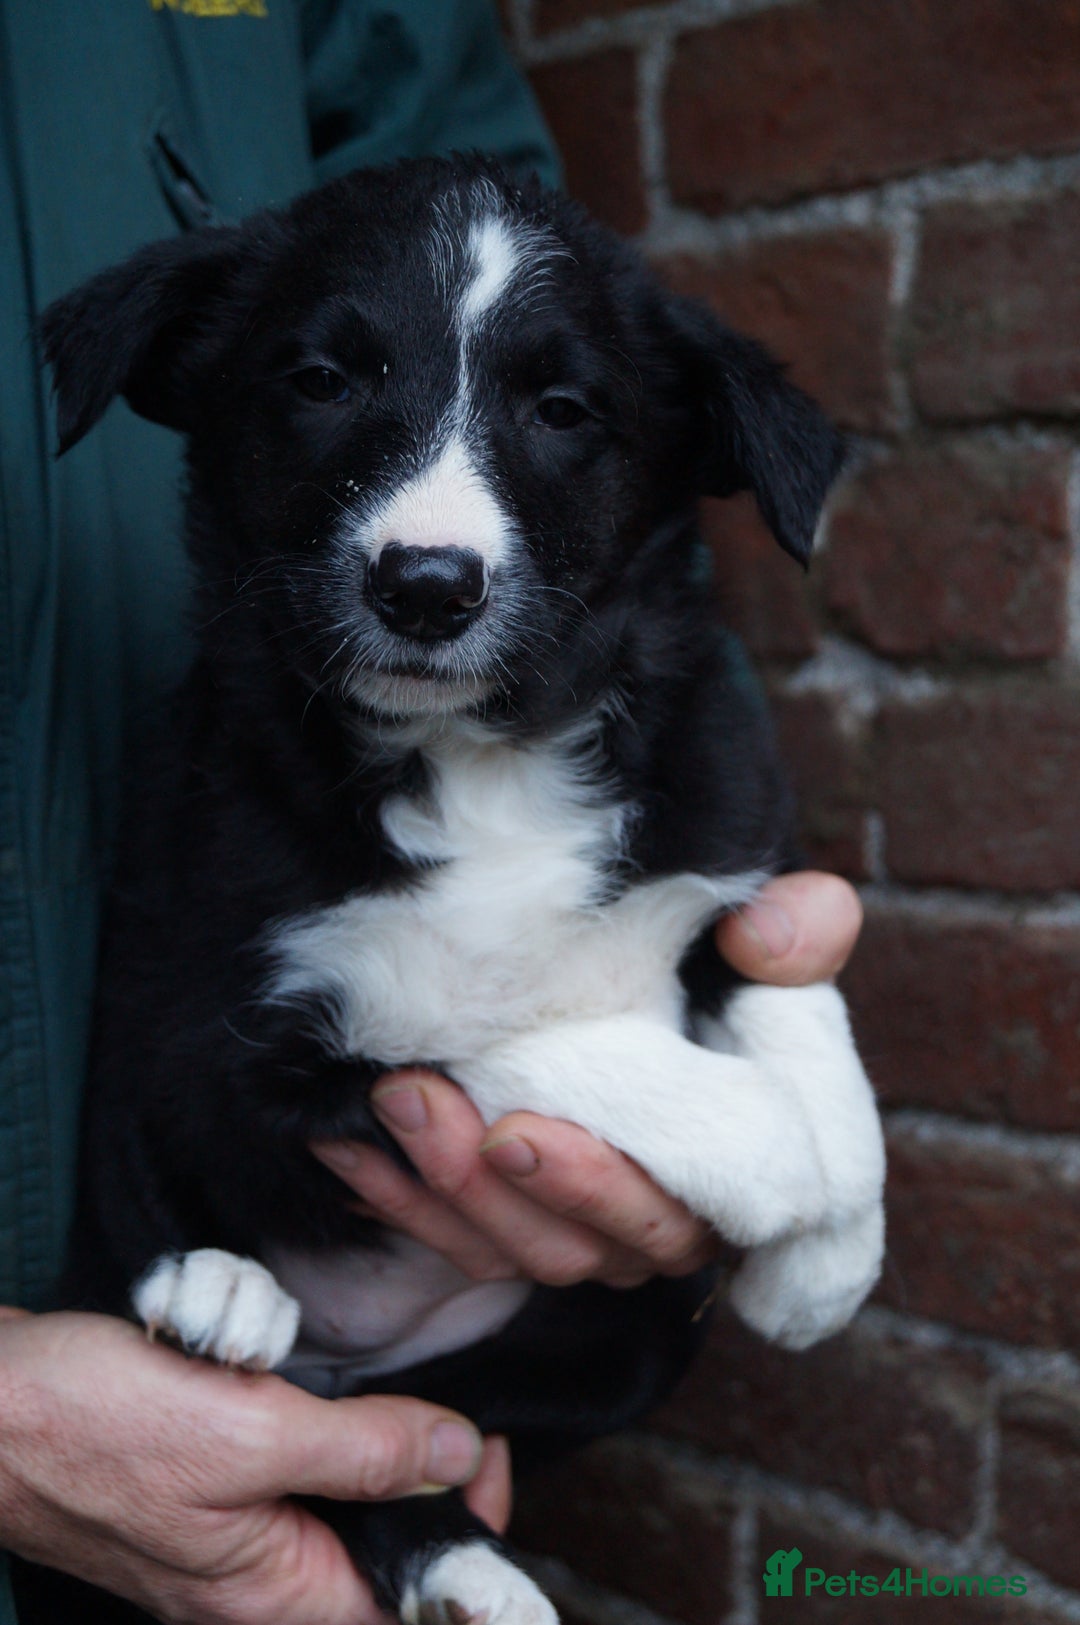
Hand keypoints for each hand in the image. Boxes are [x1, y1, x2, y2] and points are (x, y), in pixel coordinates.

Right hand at [0, 1307, 507, 1624]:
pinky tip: (262, 1358)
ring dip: (345, 1425)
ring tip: (313, 1377)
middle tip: (432, 1409)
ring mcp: (226, 1531)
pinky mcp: (201, 1481)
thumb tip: (457, 1456)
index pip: (411, 1605)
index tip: (487, 1459)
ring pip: (331, 1488)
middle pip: (380, 1544)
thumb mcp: (248, 1435)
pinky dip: (290, 1401)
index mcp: (275, 1594)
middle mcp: (256, 1578)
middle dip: (411, 1468)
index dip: (469, 1546)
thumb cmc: (90, 1429)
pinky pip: (279, 1452)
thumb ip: (362, 1451)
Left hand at [312, 871, 861, 1290]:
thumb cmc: (720, 960)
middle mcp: (662, 1222)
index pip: (678, 1214)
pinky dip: (395, 1198)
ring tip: (387, 1099)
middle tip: (424, 1097)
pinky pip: (456, 1241)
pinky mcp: (521, 1226)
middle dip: (493, 1187)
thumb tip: (765, 934)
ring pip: (513, 1254)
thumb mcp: (768, 934)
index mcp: (738, 1171)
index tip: (516, 1129)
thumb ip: (802, 930)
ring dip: (439, 1187)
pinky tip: (342, 1143)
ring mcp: (588, 1232)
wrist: (646, 973)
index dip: (596, 1187)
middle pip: (582, 1249)